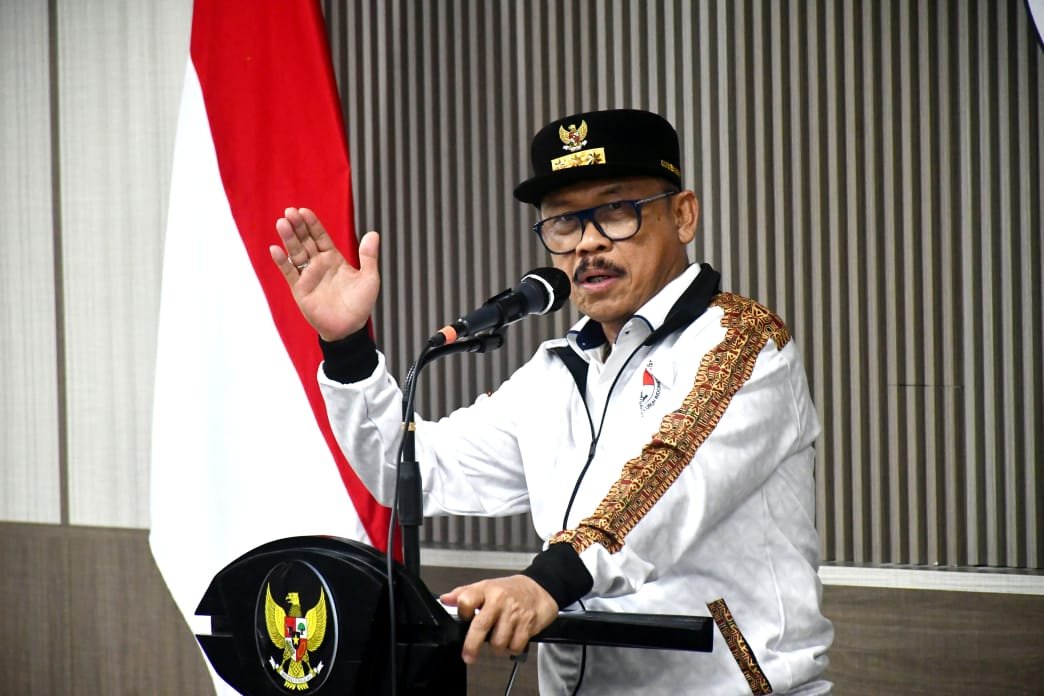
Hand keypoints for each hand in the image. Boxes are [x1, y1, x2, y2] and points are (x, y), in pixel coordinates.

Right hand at [269, 207, 379, 341]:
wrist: (349, 329)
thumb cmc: (360, 305)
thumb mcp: (369, 278)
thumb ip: (369, 256)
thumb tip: (373, 233)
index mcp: (334, 259)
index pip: (320, 236)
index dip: (312, 224)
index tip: (304, 210)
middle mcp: (318, 265)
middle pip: (305, 241)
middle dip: (298, 226)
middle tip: (289, 211)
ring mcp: (308, 276)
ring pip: (296, 253)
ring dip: (288, 239)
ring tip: (281, 223)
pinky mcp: (300, 290)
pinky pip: (289, 273)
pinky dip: (282, 262)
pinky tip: (275, 249)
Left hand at [440, 575, 557, 663]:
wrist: (540, 588)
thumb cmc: (510, 590)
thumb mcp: (486, 586)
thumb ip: (464, 594)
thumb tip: (445, 599)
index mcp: (486, 590)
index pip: (466, 601)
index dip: (462, 613)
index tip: (463, 619)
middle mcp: (499, 600)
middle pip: (480, 626)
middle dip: (472, 646)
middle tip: (468, 656)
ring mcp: (514, 613)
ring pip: (498, 642)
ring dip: (497, 648)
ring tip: (498, 640)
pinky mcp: (527, 624)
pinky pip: (514, 646)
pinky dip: (511, 648)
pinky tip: (511, 640)